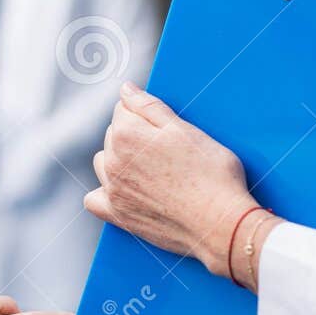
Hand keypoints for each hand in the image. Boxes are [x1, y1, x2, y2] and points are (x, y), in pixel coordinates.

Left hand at [86, 82, 275, 281]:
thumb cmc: (212, 175)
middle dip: (134, 137)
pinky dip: (105, 193)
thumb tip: (125, 90)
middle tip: (168, 151)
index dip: (147, 115)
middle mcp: (112, 161)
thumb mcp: (185, 130)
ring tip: (151, 170)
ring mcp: (112, 190)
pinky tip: (125, 191)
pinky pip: (94, 200)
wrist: (220, 224)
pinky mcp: (117, 216)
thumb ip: (149, 106)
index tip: (167, 128)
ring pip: (104, 164)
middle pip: (113, 136)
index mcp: (126, 134)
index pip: (123, 109)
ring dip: (119, 162)